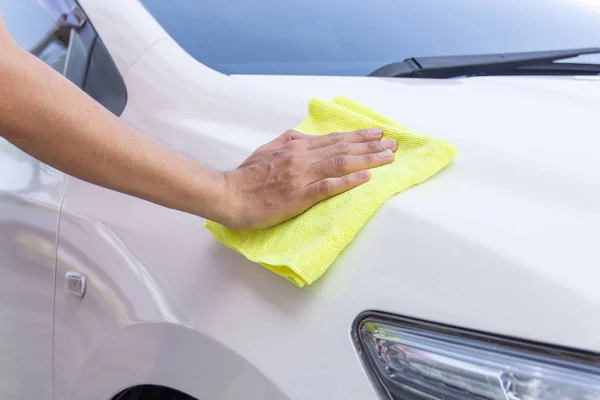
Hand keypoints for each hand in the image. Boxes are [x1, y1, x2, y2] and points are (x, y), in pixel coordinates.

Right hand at [221, 128, 396, 229]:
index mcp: (295, 146)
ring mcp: (302, 175)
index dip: (358, 136)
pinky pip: (329, 186)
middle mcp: (302, 157)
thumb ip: (287, 142)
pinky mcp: (299, 195)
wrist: (229, 194)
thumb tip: (301, 135)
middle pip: (343, 148)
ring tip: (388, 157)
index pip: (333, 139)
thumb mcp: (267, 150)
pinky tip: (367, 177)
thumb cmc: (246, 176)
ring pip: (341, 163)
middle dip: (371, 144)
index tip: (376, 134)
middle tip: (394, 143)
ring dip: (368, 159)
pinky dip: (349, 180)